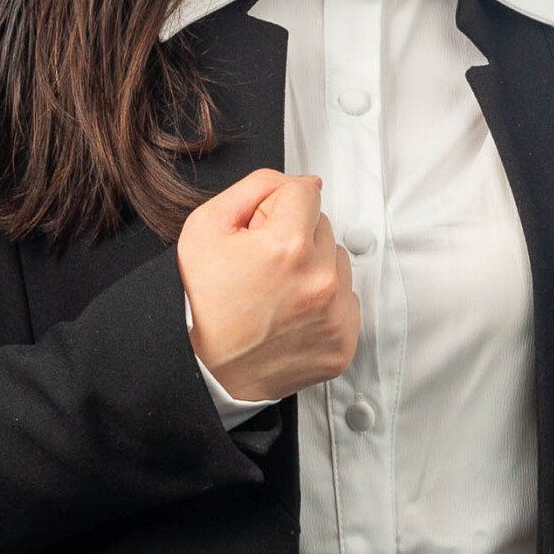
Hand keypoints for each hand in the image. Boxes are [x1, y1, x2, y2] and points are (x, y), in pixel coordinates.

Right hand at [178, 168, 359, 401]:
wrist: (208, 371)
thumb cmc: (205, 302)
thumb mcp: (206, 226)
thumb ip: (256, 187)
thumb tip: (303, 182)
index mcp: (288, 246)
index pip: (305, 191)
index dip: (276, 206)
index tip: (260, 231)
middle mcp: (320, 280)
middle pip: (323, 225)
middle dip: (296, 236)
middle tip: (264, 266)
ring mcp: (335, 314)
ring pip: (337, 261)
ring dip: (314, 268)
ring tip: (278, 291)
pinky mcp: (344, 341)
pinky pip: (347, 299)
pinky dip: (324, 302)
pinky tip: (293, 314)